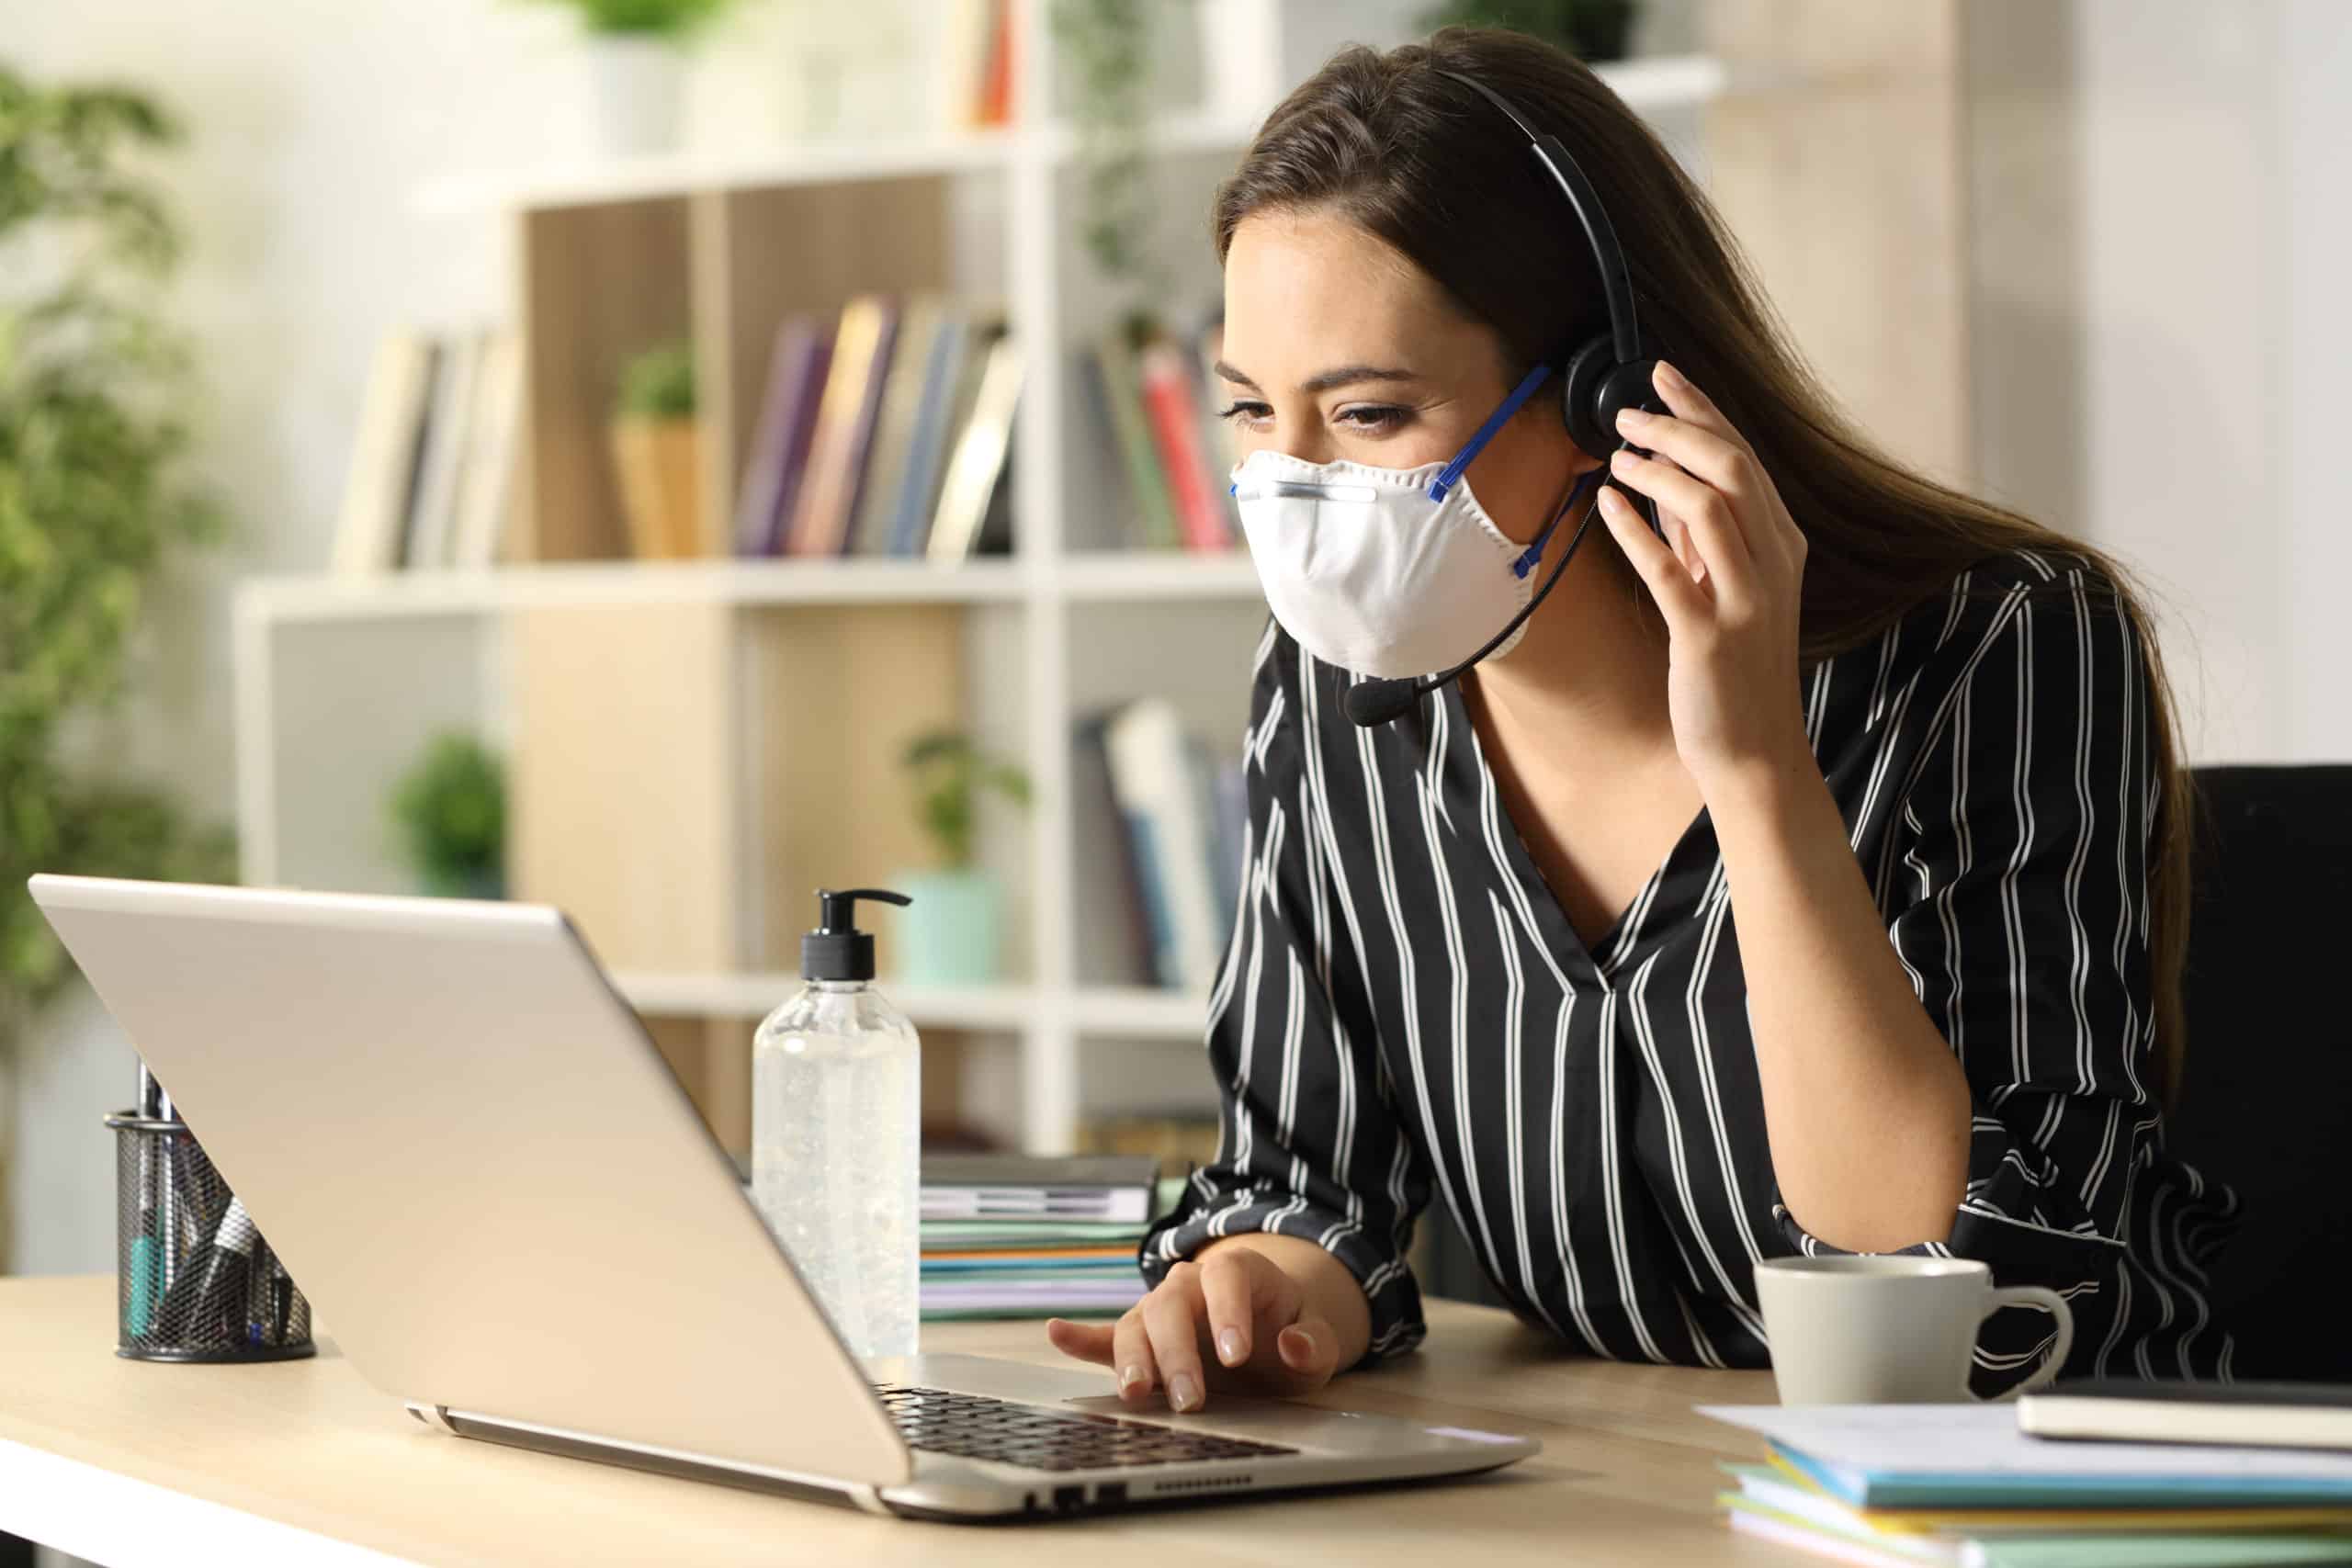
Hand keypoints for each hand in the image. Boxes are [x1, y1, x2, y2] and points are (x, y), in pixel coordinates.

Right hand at [1045, 1248, 1343, 1413]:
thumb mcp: (1318, 1338)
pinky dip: (1081, 1338)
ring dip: (1134, 1359)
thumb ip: (1313, 1342)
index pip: (1227, 1278)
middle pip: (1172, 1305)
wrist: (1268, 1329)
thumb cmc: (1292, 1331)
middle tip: (1189, 1400)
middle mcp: (1191, 1284)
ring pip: (1137, 1323)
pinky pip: (1106, 1336)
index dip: (1227, 1313)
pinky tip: (1057, 1333)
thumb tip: (1294, 1344)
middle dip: (1177, 1353)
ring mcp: (1160, 1310)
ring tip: (1134, 1393)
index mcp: (1239, 1272)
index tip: (1236, 1357)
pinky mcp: (1140, 1338)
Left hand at [1597, 361, 1812, 798]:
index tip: (1661, 375)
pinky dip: (1635, 531)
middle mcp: (1773, 563)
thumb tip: (1663, 476)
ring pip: (1708, 507)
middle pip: (1731, 468)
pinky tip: (1606, 506)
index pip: (1744, 455)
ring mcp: (1746, 599)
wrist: (1754, 749)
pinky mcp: (1709, 636)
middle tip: (1627, 412)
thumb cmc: (1736, 666)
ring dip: (1657, 471)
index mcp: (1783, 544)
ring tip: (1617, 456)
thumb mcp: (1727, 586)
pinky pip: (1669, 570)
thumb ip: (1702, 534)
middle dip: (1676, 428)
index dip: (1701, 409)